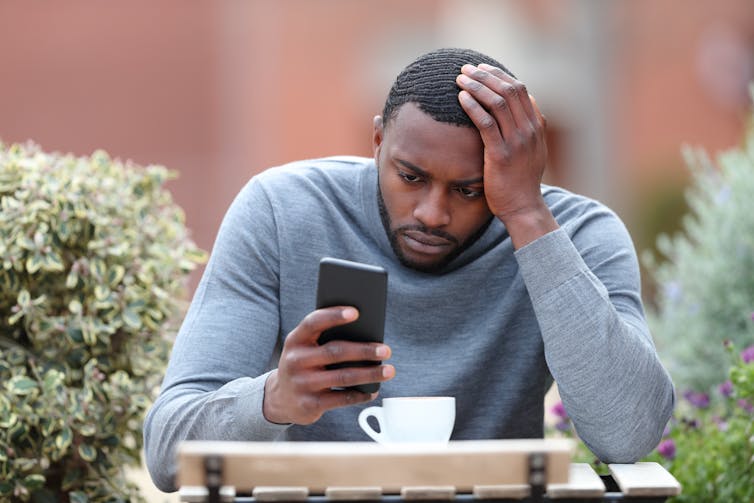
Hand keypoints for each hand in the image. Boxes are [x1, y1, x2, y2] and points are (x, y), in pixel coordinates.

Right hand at [263, 306, 394, 424]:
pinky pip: (341, 399)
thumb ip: (325, 338)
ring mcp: (302, 383)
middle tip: (386, 350)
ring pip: (343, 377)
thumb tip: (366, 335)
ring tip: (388, 370)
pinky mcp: (309, 404)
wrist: (280, 398)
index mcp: (295, 340)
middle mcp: (295, 360)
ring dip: (369, 374)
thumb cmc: (303, 364)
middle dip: (364, 351)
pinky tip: (373, 390)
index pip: (314, 322)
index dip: (334, 316)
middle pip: (335, 352)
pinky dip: (361, 394)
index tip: (356, 312)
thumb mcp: (305, 348)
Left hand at [456, 63, 557, 247]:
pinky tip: (461, 98)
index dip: (499, 75)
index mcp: (536, 126)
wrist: (523, 208)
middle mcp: (529, 130)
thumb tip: (520, 106)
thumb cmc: (520, 181)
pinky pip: (486, 123)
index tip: (481, 69)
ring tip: (459, 79)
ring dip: (477, 86)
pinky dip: (473, 106)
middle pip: (509, 90)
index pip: (520, 89)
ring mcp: (517, 142)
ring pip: (497, 102)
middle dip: (485, 75)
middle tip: (466, 69)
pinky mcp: (501, 154)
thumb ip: (526, 129)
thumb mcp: (530, 151)